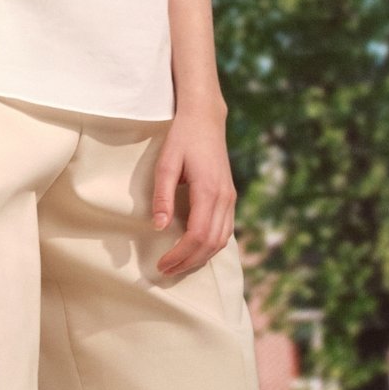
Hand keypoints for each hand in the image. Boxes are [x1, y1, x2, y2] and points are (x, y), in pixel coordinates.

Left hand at [151, 105, 236, 276]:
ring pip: (222, 240)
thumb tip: (158, 227)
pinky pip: (225, 230)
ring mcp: (230, 198)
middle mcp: (225, 198)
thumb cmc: (182, 138)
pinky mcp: (229, 196)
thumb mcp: (166, 163)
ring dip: (201, 258)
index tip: (161, 264)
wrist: (205, 118)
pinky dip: (211, 246)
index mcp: (209, 191)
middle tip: (166, 271)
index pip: (197, 235)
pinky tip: (195, 250)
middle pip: (212, 244)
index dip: (180, 254)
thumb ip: (162, 196)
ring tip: (179, 265)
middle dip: (189, 262)